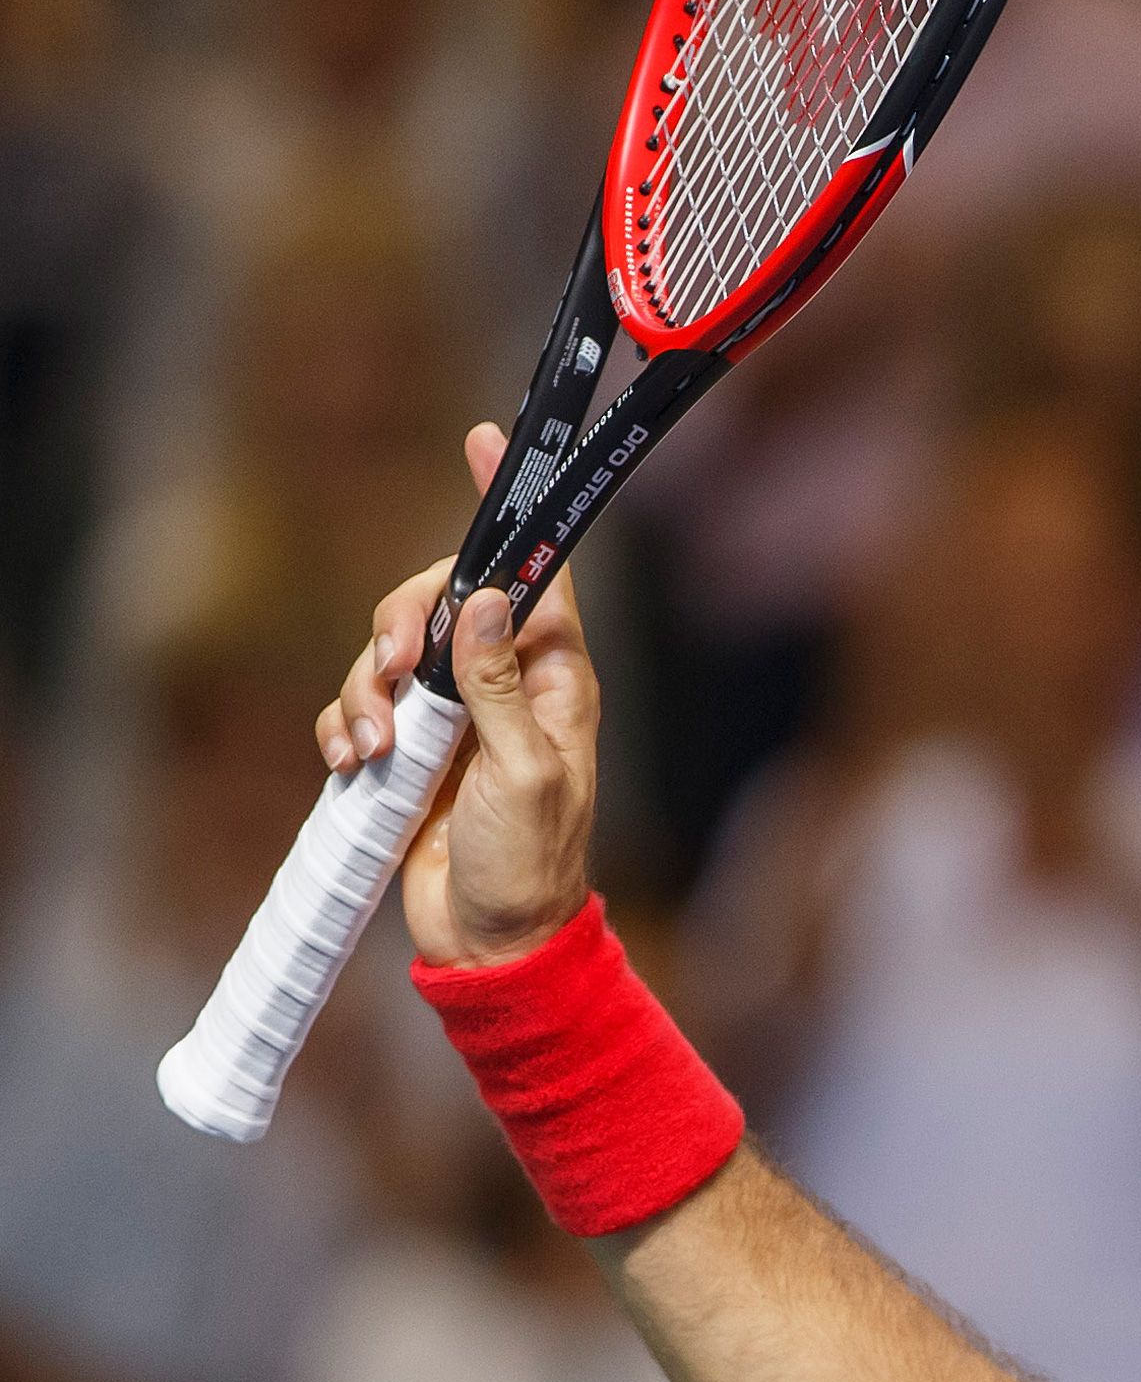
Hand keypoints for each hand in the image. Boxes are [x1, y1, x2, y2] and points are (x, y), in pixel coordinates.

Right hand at [316, 423, 599, 966]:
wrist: (490, 940)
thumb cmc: (529, 862)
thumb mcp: (524, 772)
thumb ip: (499, 686)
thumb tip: (484, 600)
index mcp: (554, 675)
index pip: (537, 571)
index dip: (510, 508)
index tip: (484, 441)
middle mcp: (503, 681)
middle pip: (437, 599)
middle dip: (399, 627)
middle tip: (393, 676)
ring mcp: (452, 713)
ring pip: (387, 653)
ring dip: (366, 690)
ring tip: (376, 750)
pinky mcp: (407, 748)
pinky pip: (359, 706)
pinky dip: (345, 727)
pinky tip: (354, 764)